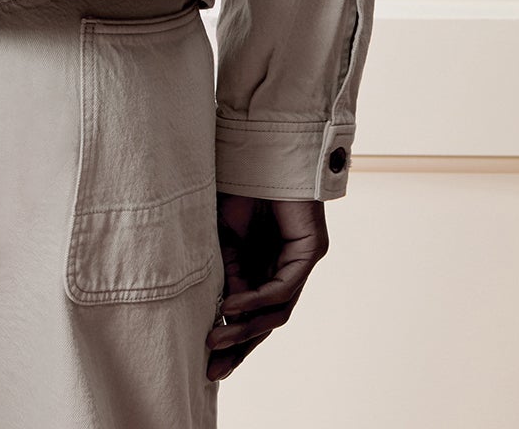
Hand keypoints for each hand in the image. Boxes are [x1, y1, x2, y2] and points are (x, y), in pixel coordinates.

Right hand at [205, 192, 327, 380]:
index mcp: (262, 264)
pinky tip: (232, 306)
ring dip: (245, 329)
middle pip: (265, 321)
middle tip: (214, 369)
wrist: (261, 149)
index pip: (250, 311)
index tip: (207, 358)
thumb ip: (224, 272)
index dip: (232, 335)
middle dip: (239, 346)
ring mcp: (299, 262)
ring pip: (276, 312)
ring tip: (217, 340)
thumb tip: (216, 312)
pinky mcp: (311, 251)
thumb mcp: (223, 237)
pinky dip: (257, 300)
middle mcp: (284, 268)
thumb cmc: (239, 186)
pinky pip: (284, 288)